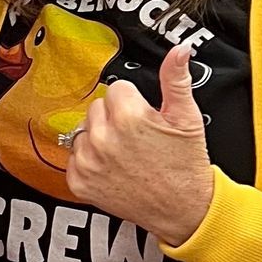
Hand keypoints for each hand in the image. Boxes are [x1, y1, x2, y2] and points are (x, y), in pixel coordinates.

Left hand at [63, 44, 214, 247]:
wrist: (183, 210)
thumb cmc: (185, 167)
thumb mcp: (187, 118)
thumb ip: (176, 80)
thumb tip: (179, 51)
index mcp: (129, 117)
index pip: (117, 88)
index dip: (135, 101)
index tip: (145, 117)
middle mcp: (104, 139)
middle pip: (98, 107)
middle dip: (116, 117)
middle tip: (138, 136)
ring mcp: (88, 162)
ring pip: (84, 130)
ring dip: (100, 137)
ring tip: (126, 153)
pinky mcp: (79, 182)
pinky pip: (74, 157)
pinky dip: (90, 161)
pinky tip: (113, 168)